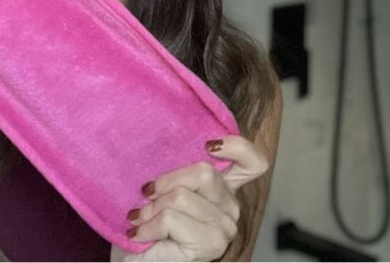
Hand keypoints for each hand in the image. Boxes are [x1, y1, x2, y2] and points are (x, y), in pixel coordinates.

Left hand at [110, 135, 269, 261]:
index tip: (207, 145)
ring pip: (181, 196)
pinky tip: (139, 233)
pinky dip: (147, 225)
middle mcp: (230, 208)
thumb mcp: (160, 190)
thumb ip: (173, 170)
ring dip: (150, 209)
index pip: (252, 162)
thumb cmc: (147, 226)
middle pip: (203, 172)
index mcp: (222, 189)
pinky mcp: (210, 243)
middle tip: (146, 197)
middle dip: (164, 182)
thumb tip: (165, 139)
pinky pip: (170, 218)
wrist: (137, 259)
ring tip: (140, 219)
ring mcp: (224, 228)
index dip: (237, 146)